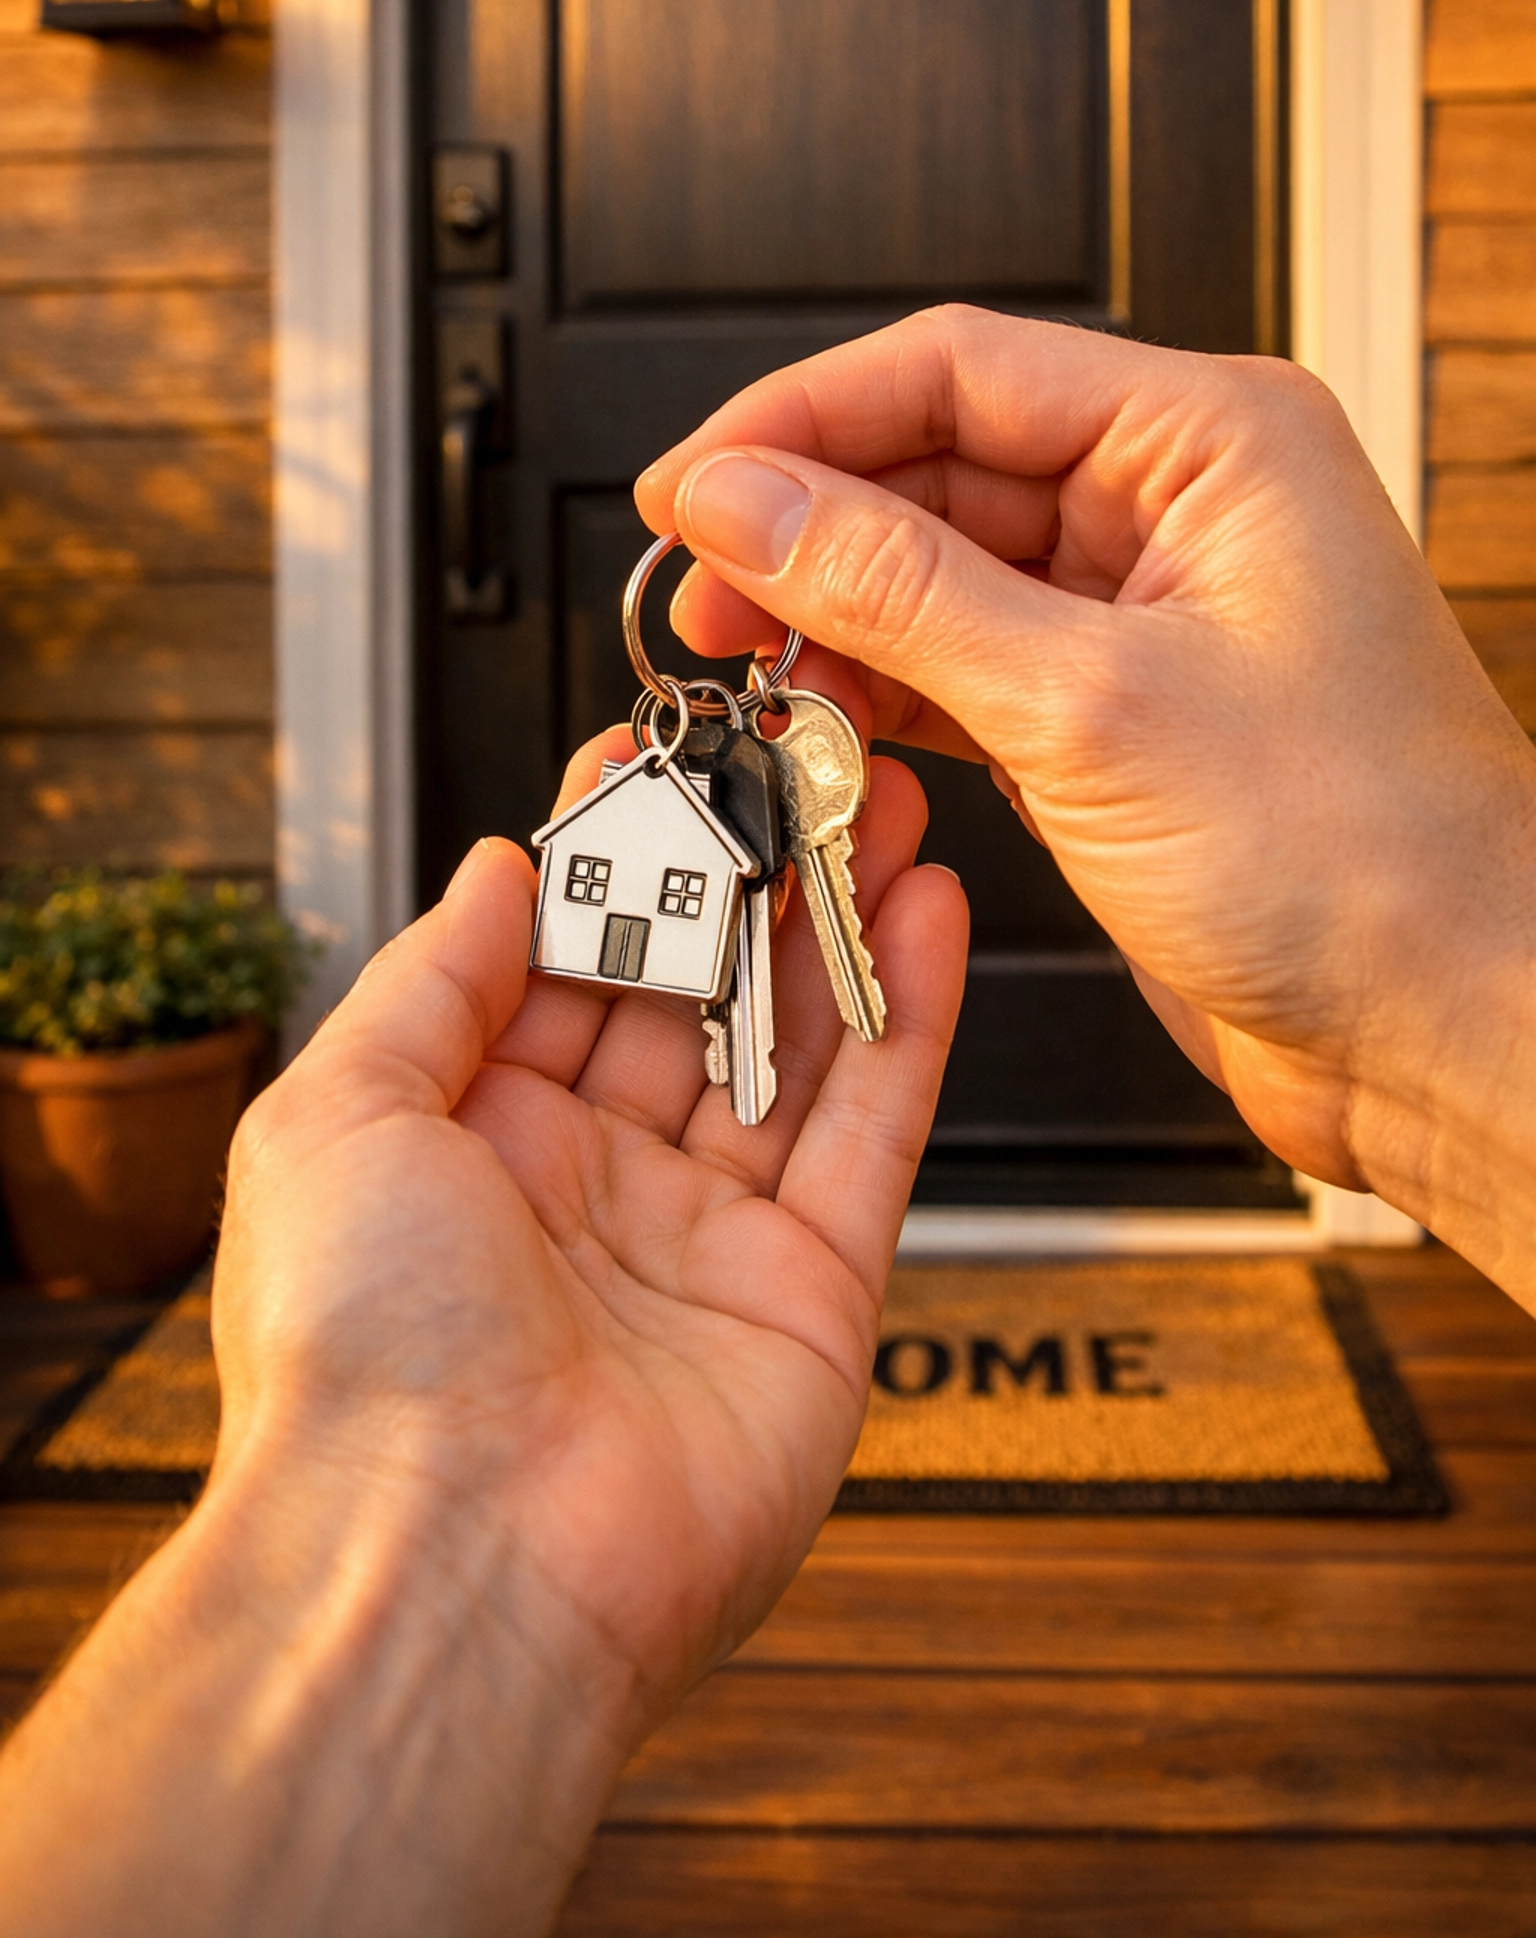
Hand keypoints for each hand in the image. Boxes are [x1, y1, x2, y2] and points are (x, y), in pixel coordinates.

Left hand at [0, 747, 964, 1937]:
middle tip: (801, 763)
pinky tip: (928, 915)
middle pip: (696, 994)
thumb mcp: (336, 1112)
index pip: (569, 963)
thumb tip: (502, 865)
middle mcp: (592, 1190)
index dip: (622, 857)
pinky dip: (911, 1019)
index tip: (667, 759)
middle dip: (750, 874)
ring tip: (881, 801)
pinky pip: (872, 1130)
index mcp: (471, 1145)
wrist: (454, 1559)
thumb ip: (434, 976)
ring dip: (843, 920)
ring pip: (795, 1044)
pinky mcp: (811, 1297)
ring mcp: (707, 1243)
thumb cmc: (361, 1356)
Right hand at [637, 306, 1535, 1298]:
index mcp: (1211, 444)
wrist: (1446, 1032)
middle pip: (937, 468)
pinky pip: (965, 672)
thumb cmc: (1364, 861)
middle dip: (803, 527)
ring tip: (742, 670)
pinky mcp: (1117, 723)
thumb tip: (747, 501)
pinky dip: (883, 696)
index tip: (689, 486)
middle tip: (694, 596)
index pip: (957, 370)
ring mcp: (1145, 623)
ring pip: (940, 576)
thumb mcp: (1091, 703)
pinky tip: (818, 723)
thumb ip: (897, 590)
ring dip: (833, 619)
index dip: (800, 420)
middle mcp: (1180, 515)